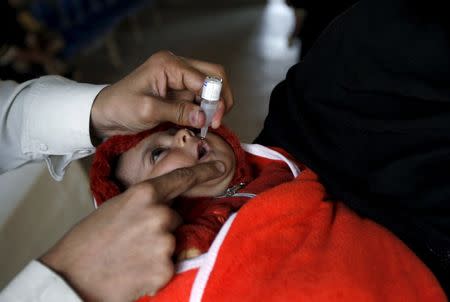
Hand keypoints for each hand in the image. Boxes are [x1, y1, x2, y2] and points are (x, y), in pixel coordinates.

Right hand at [40, 161, 224, 301]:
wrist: (70, 276)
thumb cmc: (87, 241)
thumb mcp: (116, 209)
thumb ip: (144, 203)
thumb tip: (164, 205)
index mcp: (144, 195)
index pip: (181, 178)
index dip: (202, 172)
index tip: (219, 168)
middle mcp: (159, 214)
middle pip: (175, 218)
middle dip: (161, 229)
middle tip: (133, 241)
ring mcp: (164, 242)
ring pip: (173, 242)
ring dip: (158, 250)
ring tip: (131, 257)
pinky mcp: (165, 268)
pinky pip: (169, 265)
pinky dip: (156, 270)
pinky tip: (135, 271)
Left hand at [91, 50, 233, 139]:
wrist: (106, 113)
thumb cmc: (120, 107)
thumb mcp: (147, 110)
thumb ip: (177, 112)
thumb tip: (204, 117)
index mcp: (168, 64)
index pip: (204, 78)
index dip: (214, 99)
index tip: (214, 121)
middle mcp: (177, 67)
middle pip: (215, 76)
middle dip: (221, 99)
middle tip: (217, 121)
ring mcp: (180, 79)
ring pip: (212, 87)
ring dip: (215, 105)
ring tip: (210, 124)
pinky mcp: (180, 92)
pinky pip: (202, 98)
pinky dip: (206, 110)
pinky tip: (202, 123)